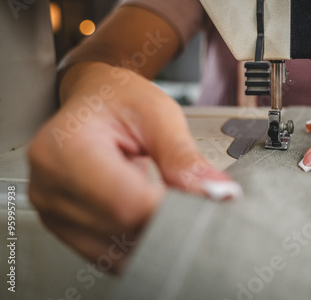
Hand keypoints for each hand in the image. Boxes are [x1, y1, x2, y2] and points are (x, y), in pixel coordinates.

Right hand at [28, 62, 241, 271]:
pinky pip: (112, 255)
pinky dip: (143, 244)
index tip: (209, 205)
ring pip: (119, 251)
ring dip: (159, 238)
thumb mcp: (158, 114)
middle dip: (172, 224)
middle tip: (205, 208)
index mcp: (65, 149)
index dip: (173, 211)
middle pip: (123, 229)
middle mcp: (49, 187)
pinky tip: (160, 224)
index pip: (125, 202)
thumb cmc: (118, 100)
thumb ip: (184, 157)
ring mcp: (53, 212)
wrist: (94, 103)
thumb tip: (217, 193)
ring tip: (182, 212)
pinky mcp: (67, 229)